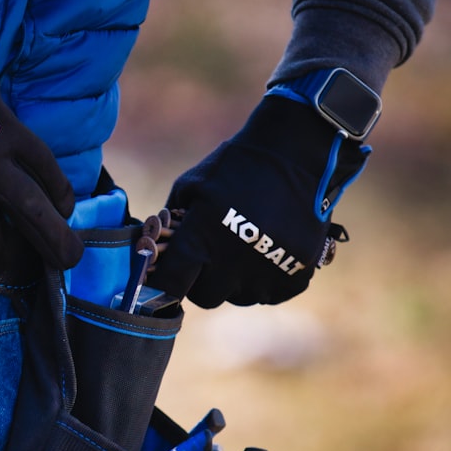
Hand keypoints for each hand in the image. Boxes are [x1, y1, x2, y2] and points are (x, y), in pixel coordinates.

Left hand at [147, 95, 368, 307]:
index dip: (166, 283)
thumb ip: (170, 224)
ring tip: (244, 245)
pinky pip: (271, 294)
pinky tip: (268, 250)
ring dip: (237, 279)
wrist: (294, 154)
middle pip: (206, 296)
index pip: (170, 287)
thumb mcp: (189, 187)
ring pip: (240, 296)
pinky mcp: (295, 278)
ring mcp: (265, 275)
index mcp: (200, 242)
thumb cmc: (234, 167)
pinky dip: (267, 279)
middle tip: (213, 252)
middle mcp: (231, 266)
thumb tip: (156, 251)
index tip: (171, 274)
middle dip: (204, 279)